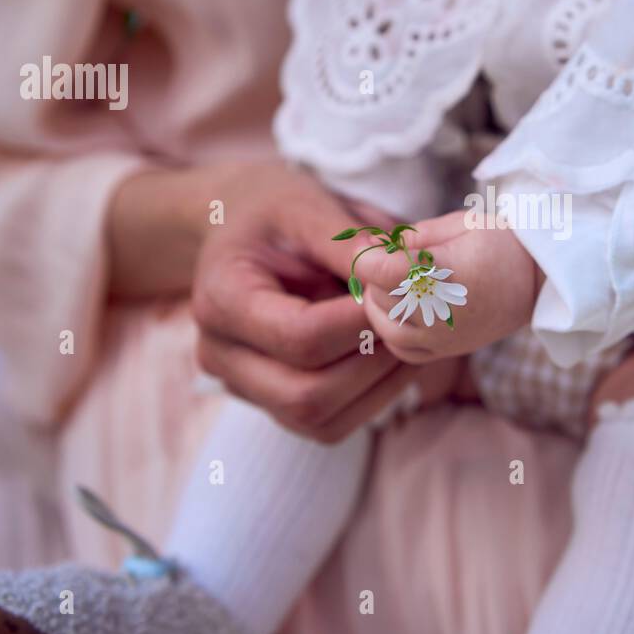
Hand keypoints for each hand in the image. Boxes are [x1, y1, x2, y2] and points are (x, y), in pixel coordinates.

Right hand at [191, 162, 449, 440]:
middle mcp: (220, 354)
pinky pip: (328, 426)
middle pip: (306, 394)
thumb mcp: (309, 207)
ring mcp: (243, 386)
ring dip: (379, 388)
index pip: (300, 338)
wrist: (245, 228)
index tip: (398, 296)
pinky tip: (393, 361)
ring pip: (320, 420)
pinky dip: (371, 400)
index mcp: (221, 299)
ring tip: (410, 341)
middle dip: (373, 364)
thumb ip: (350, 244)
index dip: (360, 325)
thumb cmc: (277, 214)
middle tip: (413, 325)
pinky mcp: (271, 402)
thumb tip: (399, 276)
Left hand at [344, 212, 539, 363]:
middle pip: (378, 296)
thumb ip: (415, 235)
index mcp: (444, 273)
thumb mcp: (460, 223)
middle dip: (374, 275)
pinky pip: (403, 350)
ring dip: (380, 303)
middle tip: (386, 256)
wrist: (542, 280)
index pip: (378, 269)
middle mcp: (441, 311)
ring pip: (385, 327)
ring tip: (391, 283)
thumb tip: (376, 243)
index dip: (366, 254)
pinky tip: (399, 312)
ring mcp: (444, 336)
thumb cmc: (503, 243)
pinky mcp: (448, 350)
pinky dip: (392, 332)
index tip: (371, 241)